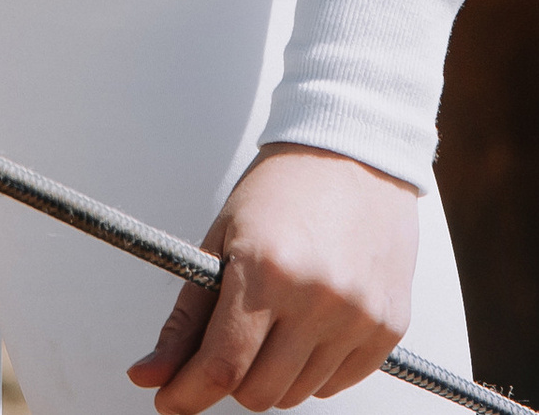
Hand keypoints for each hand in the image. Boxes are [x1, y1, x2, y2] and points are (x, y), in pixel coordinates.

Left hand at [127, 143, 418, 408]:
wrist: (357, 147)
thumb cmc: (283, 187)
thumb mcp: (222, 239)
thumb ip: (186, 317)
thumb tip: (148, 376)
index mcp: (267, 268)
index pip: (221, 367)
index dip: (186, 393)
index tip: (170, 399)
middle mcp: (318, 297)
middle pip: (259, 393)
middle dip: (233, 378)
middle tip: (231, 340)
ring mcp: (359, 315)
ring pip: (298, 394)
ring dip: (276, 373)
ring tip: (277, 318)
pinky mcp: (390, 325)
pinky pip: (337, 383)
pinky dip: (316, 368)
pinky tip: (312, 321)